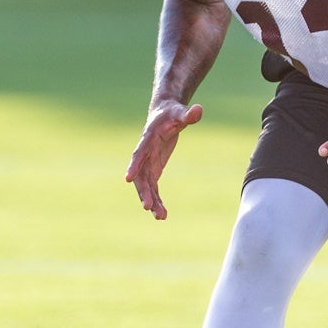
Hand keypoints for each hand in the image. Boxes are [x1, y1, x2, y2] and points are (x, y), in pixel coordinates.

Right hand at [125, 101, 202, 218]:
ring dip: (151, 200)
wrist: (165, 113)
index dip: (134, 165)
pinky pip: (153, 187)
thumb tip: (199, 110)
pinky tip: (162, 214)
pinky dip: (156, 200)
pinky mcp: (154, 169)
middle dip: (143, 191)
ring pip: (146, 185)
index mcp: (148, 138)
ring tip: (161, 217)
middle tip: (148, 207)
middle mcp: (145, 153)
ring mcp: (148, 163)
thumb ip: (188, 114)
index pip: (139, 153)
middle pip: (141, 175)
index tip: (128, 178)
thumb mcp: (180, 112)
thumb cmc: (172, 112)